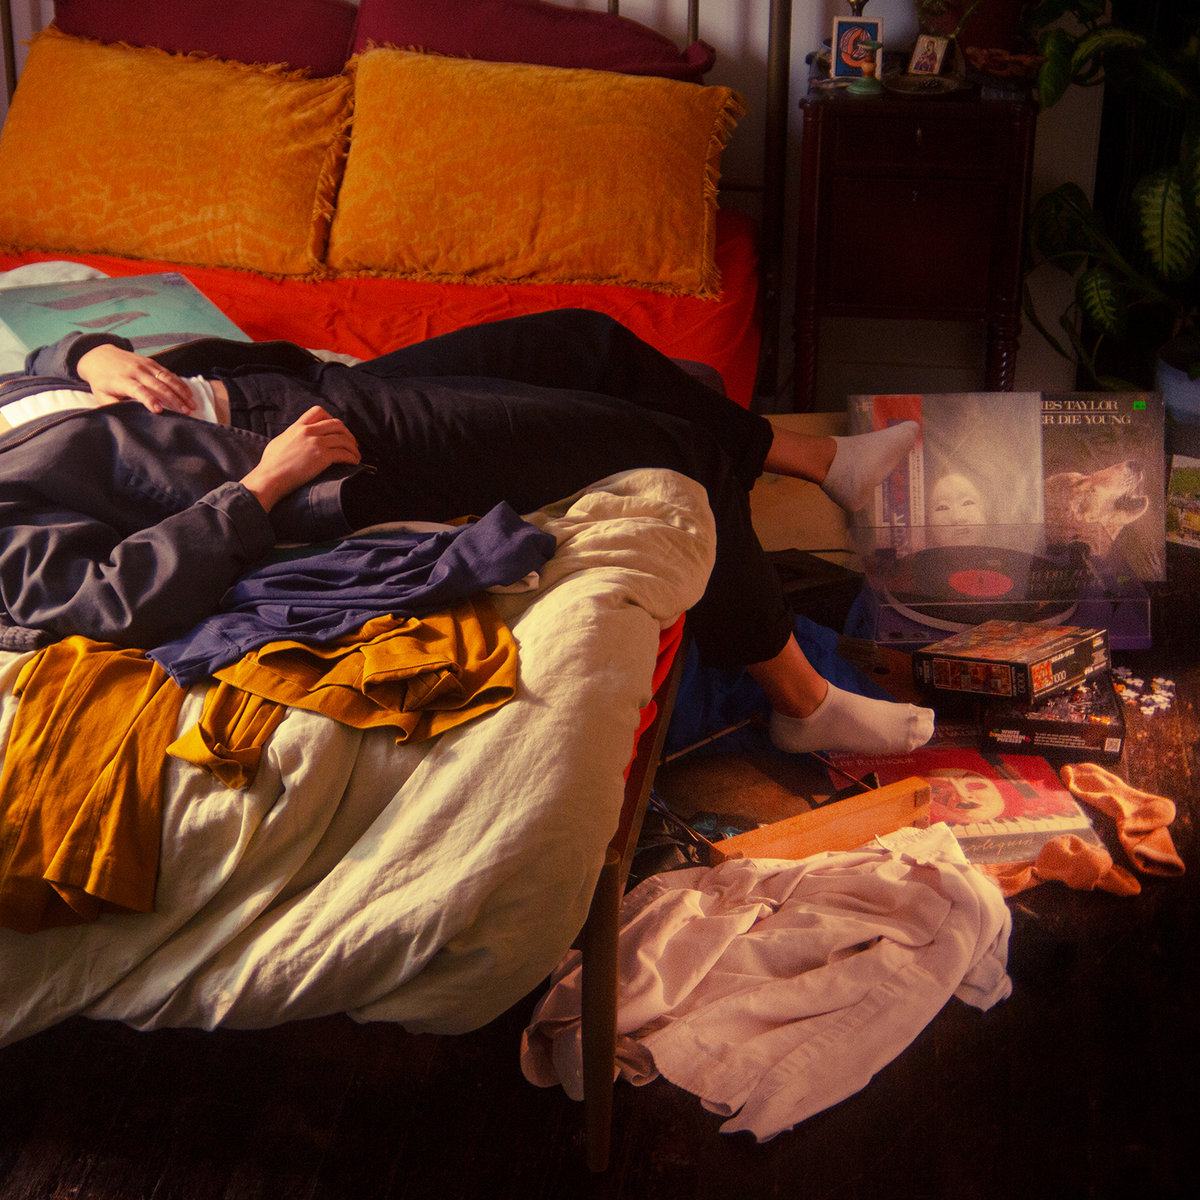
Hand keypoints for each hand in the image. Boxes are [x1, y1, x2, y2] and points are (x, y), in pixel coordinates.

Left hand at [76, 343, 195, 413]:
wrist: (99, 355)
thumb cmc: (101, 380)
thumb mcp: (101, 395)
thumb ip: (113, 407)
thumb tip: (125, 419)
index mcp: (121, 380)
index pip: (138, 390)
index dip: (149, 400)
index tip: (159, 411)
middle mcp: (135, 371)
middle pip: (158, 385)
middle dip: (174, 399)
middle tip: (186, 412)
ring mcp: (145, 365)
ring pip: (166, 378)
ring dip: (181, 392)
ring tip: (192, 404)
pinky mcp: (151, 362)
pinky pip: (168, 373)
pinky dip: (180, 383)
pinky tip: (188, 393)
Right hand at [241, 406, 361, 511]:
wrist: (269, 477)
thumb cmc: (270, 465)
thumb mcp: (279, 442)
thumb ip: (290, 437)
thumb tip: (294, 439)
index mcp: (297, 427)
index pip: (318, 412)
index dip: (331, 418)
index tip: (336, 429)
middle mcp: (308, 431)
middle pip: (336, 423)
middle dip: (347, 433)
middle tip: (351, 443)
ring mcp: (316, 443)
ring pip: (343, 438)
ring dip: (353, 447)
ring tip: (356, 455)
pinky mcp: (322, 456)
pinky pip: (344, 453)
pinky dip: (352, 457)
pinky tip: (354, 462)